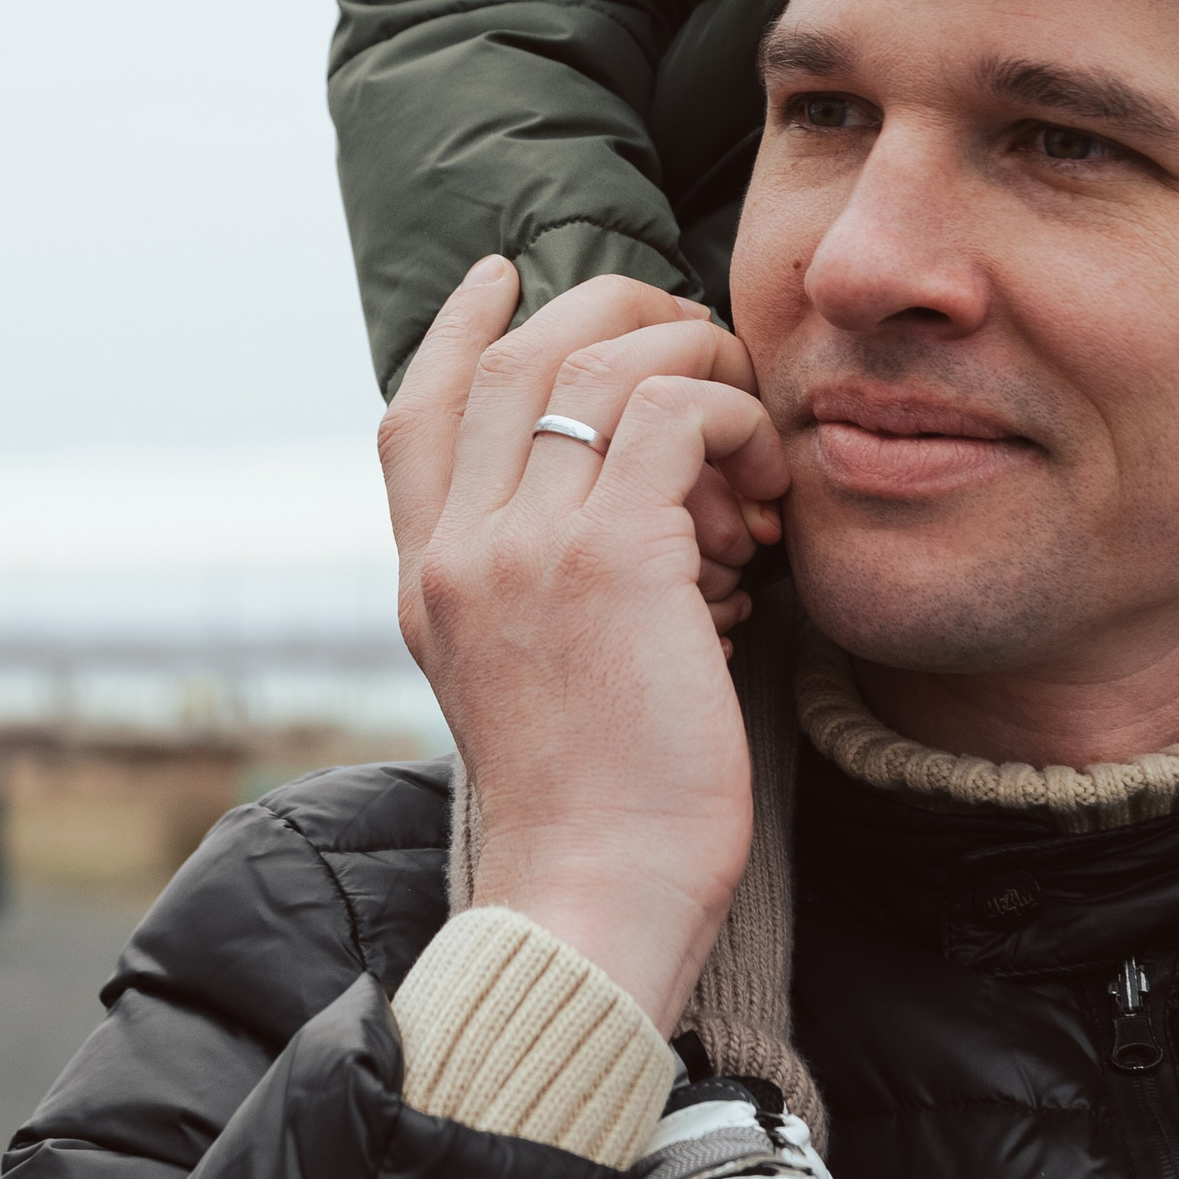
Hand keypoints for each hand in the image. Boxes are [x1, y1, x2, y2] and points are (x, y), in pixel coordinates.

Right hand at [380, 259, 789, 1030]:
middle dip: (607, 319)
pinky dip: (729, 419)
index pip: (416, 410)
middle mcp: (457, 551)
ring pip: (598, 368)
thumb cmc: (592, 818)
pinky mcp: (611, 559)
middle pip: (512, 359)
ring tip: (744, 426)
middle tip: (685, 332)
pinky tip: (762, 487)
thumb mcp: (526, 691)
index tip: (502, 279)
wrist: (591, 899)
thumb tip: (642, 516)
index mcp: (428, 582)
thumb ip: (539, 597)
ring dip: (689, 367)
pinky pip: (673, 413)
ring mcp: (523, 549)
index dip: (458, 328)